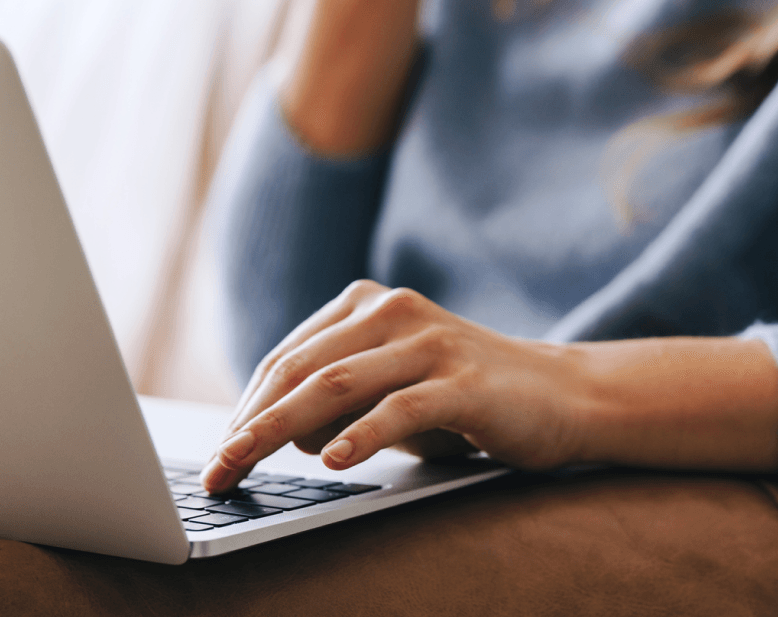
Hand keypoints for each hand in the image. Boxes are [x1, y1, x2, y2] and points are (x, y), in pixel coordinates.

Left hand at [200, 281, 777, 493]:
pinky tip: (337, 462)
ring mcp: (432, 343)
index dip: (244, 408)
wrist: (563, 395)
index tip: (216, 456)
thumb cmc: (466, 397)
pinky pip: (402, 408)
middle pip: (301, 370)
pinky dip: (364, 434)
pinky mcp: (465, 382)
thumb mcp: (394, 386)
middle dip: (248, 425)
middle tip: (215, 473)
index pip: (287, 358)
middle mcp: (395, 311)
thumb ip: (338, 397)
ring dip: (280, 431)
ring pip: (337, 384)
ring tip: (245, 466)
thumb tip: (267, 434)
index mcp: (370, 304)